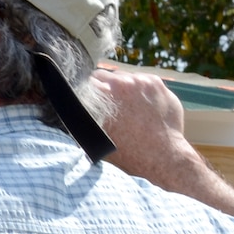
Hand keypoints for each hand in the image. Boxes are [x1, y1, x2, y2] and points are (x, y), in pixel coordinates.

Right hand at [91, 65, 203, 186]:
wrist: (162, 158)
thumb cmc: (127, 152)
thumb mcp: (96, 136)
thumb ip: (84, 116)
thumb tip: (71, 105)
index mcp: (100, 94)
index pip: (86, 80)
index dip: (88, 91)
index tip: (91, 99)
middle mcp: (119, 83)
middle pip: (104, 75)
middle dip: (106, 88)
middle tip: (111, 105)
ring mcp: (140, 81)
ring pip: (124, 77)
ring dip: (124, 88)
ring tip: (130, 108)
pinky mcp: (155, 83)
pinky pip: (142, 80)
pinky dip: (141, 91)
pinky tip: (144, 107)